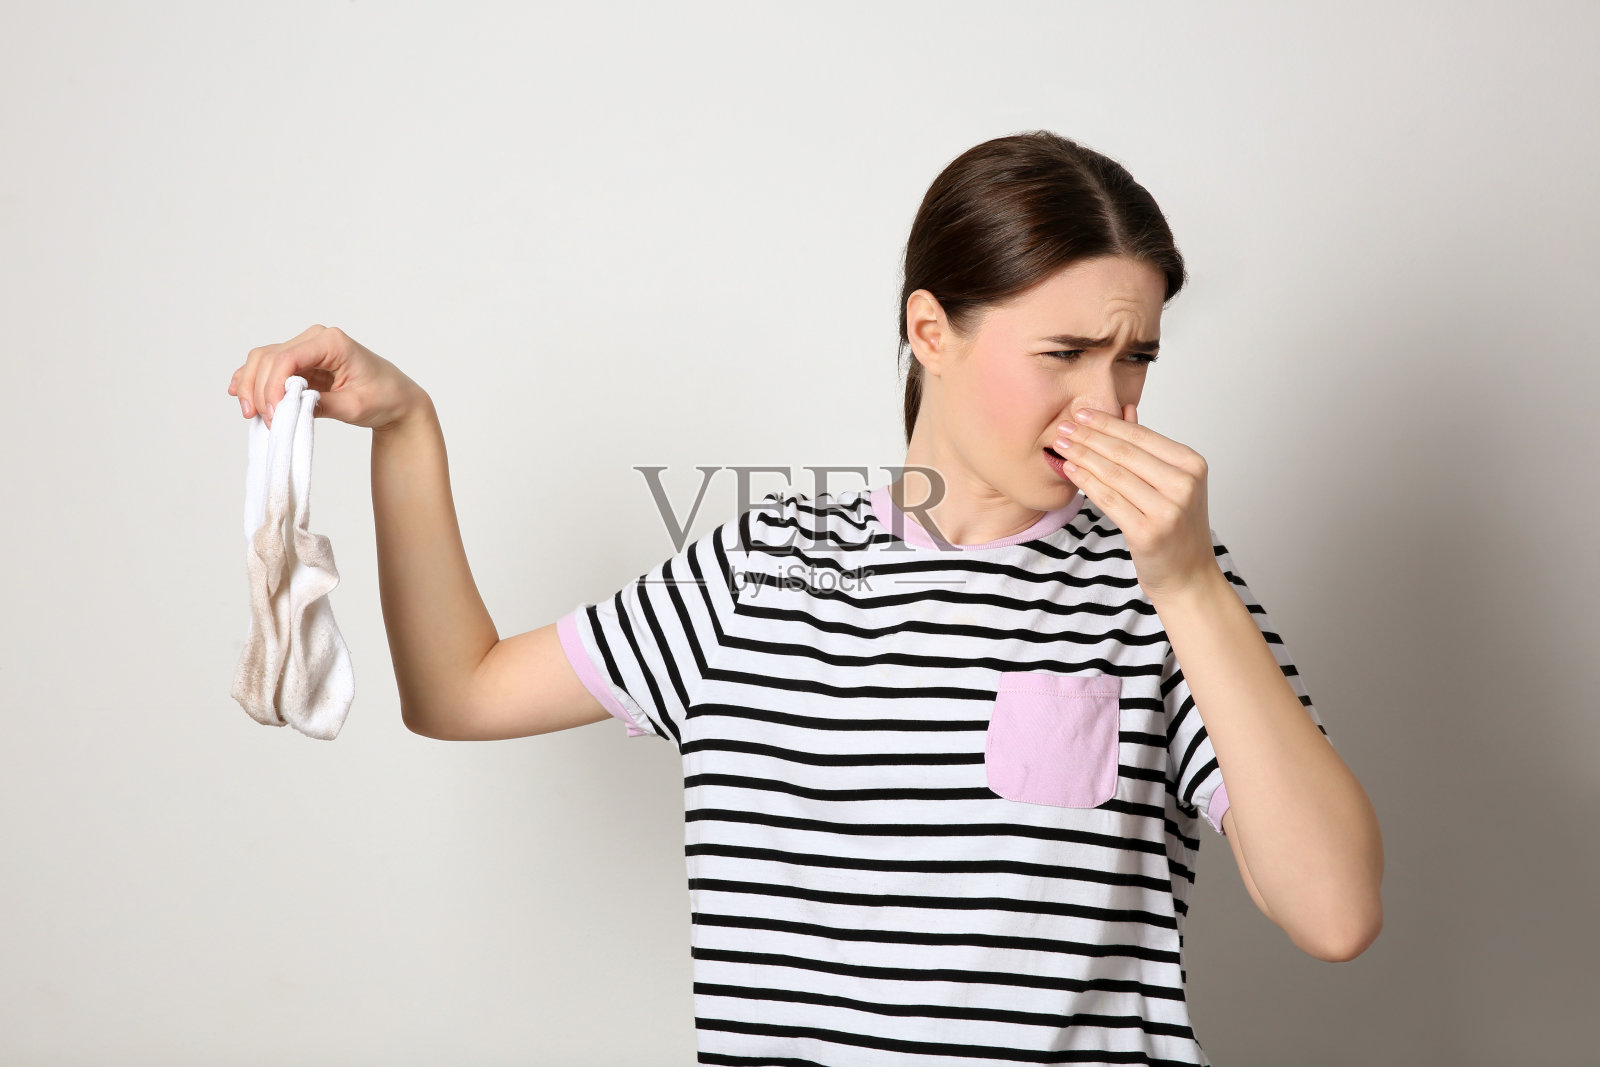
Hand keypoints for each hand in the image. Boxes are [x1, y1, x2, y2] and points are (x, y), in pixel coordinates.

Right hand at [227, 325, 426, 430]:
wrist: (396, 398)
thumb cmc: (383, 397)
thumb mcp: (355, 406)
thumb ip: (320, 405)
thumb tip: (287, 407)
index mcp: (333, 342)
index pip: (287, 358)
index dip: (272, 386)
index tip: (272, 414)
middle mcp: (315, 339)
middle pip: (269, 357)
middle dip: (259, 389)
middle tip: (263, 420)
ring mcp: (306, 348)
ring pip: (264, 360)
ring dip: (251, 385)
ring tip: (251, 414)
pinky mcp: (301, 362)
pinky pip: (269, 367)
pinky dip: (254, 380)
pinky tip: (239, 394)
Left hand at [1053, 403, 1219, 600]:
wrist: (1188, 575)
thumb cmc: (1176, 526)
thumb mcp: (1170, 482)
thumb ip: (1147, 448)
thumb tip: (1125, 408)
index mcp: (1192, 465)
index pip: (1141, 436)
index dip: (1107, 422)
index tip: (1081, 412)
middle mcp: (1183, 484)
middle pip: (1124, 453)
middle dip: (1089, 437)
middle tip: (1063, 426)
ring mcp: (1168, 510)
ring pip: (1113, 475)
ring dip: (1082, 456)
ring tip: (1061, 445)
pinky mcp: (1148, 532)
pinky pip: (1108, 500)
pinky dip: (1086, 483)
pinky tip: (1070, 470)